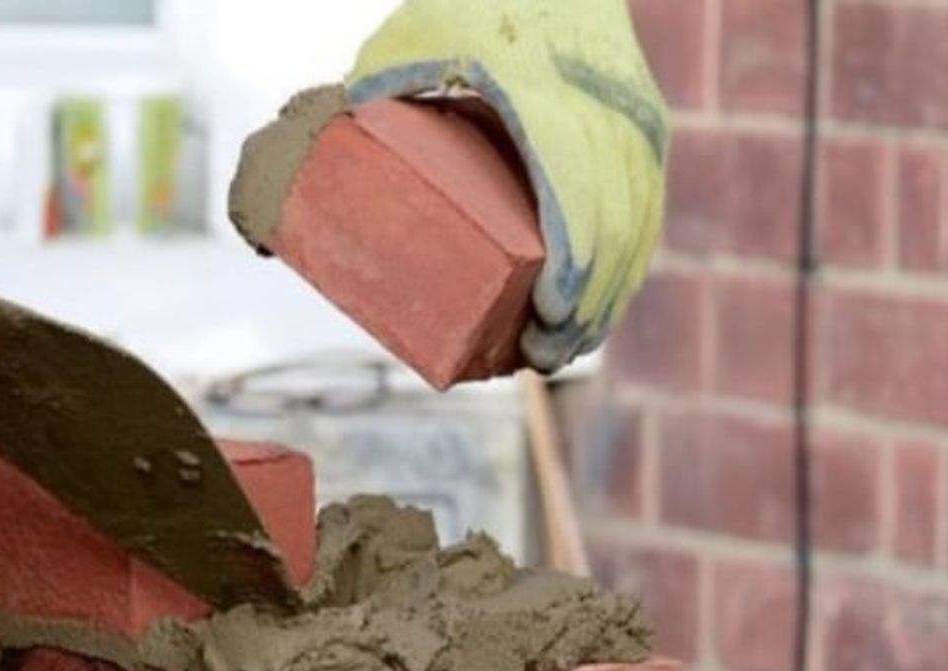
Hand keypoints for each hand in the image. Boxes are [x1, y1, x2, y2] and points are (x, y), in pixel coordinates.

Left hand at [347, 0, 668, 371]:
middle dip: (587, 302)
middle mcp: (602, 106)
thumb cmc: (467, 7)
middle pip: (613, 221)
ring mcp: (632, 119)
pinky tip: (601, 313)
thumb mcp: (411, 40)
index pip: (574, 183)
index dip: (573, 259)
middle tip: (538, 358)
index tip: (548, 315)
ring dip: (610, 296)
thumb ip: (371, 98)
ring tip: (562, 352)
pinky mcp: (644, 133)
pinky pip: (646, 210)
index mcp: (545, 88)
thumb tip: (300, 182)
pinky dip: (627, 267)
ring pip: (638, 222)